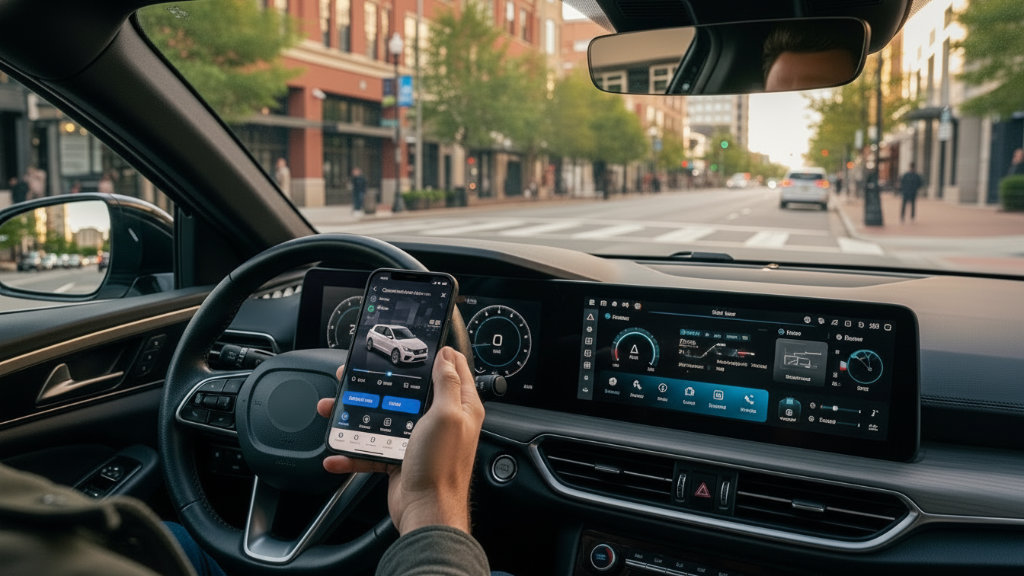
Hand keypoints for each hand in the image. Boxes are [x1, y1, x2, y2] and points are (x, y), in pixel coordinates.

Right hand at [318, 346, 484, 534]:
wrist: (426, 512)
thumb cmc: (441, 467)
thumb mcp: (447, 416)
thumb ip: (447, 384)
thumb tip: (447, 355)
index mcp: (460, 407)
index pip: (453, 370)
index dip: (438, 354)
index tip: (420, 343)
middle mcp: (441, 421)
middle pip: (408, 392)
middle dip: (381, 383)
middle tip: (356, 375)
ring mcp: (419, 440)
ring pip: (385, 419)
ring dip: (357, 416)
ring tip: (334, 409)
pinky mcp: (401, 458)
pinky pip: (374, 449)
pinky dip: (354, 452)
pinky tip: (338, 453)